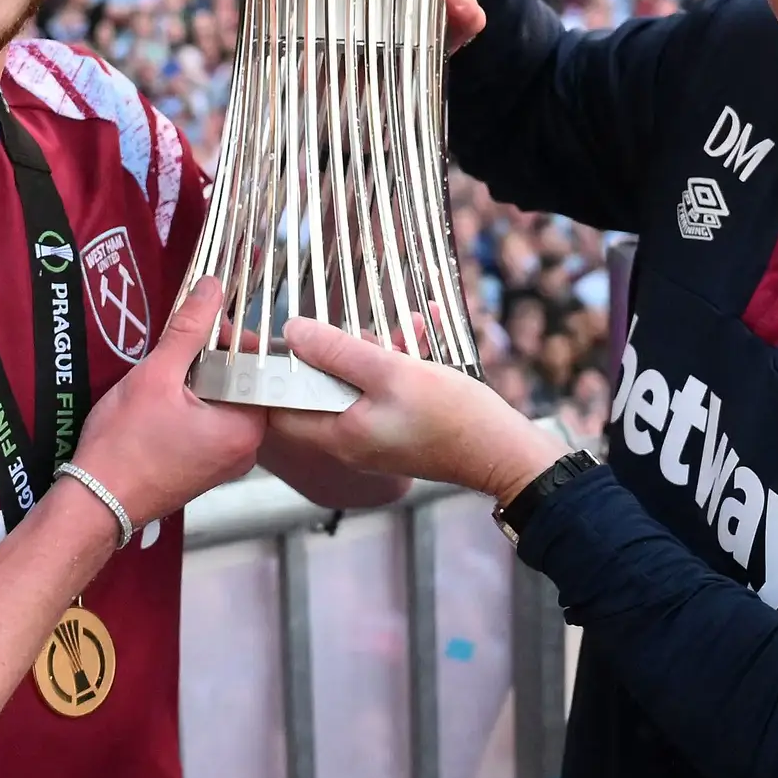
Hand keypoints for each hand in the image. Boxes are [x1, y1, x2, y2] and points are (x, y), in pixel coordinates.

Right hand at [66, 278, 263, 529]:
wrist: (95, 501)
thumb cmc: (124, 444)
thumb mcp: (157, 376)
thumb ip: (190, 329)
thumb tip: (212, 286)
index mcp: (247, 428)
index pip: (257, 365)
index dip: (229, 339)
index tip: (199, 329)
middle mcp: (246, 449)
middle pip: (242, 384)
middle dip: (212, 360)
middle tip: (177, 352)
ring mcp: (227, 462)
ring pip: (224, 403)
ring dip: (199, 382)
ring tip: (167, 376)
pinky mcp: (207, 468)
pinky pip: (211, 424)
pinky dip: (192, 406)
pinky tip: (164, 401)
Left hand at [265, 316, 557, 503]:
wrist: (501, 451)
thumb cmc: (450, 416)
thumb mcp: (391, 371)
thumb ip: (338, 351)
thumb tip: (293, 331)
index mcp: (339, 434)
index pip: (281, 410)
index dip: (277, 375)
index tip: (286, 342)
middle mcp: (351, 441)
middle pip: (322, 391)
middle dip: (340, 352)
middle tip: (360, 330)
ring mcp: (377, 436)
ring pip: (359, 384)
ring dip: (379, 351)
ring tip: (408, 327)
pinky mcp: (400, 429)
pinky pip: (388, 389)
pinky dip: (401, 362)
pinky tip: (425, 331)